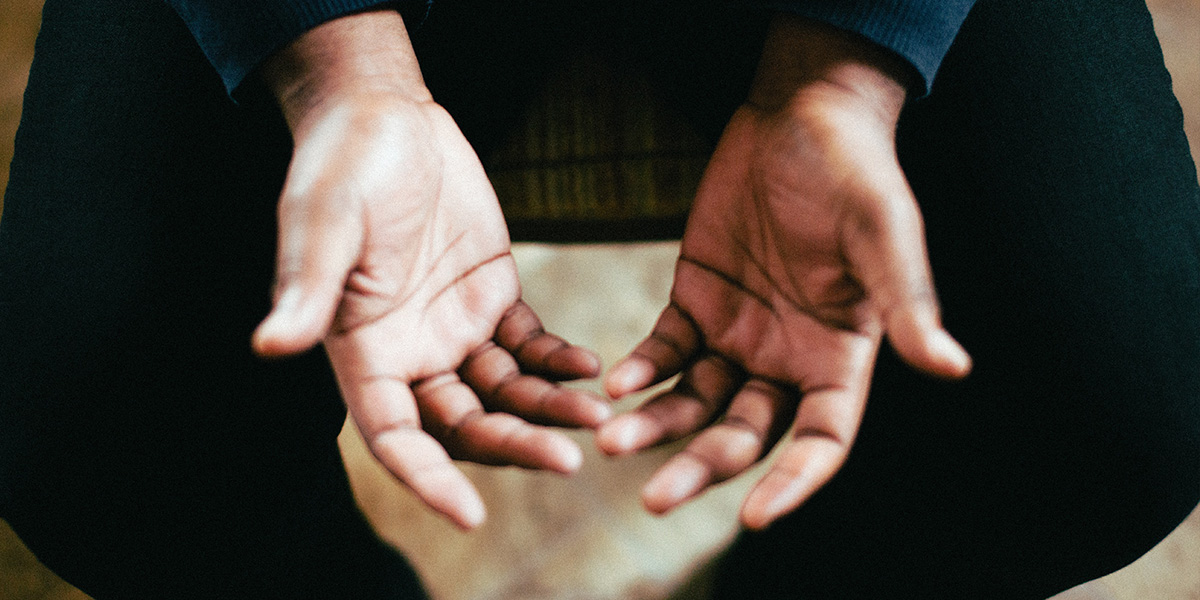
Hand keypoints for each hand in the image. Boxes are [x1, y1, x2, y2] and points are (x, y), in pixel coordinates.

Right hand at [251, 11, 608, 528]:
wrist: (387, 116)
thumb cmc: (342, 164)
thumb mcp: (324, 220)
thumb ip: (310, 287)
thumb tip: (271, 344)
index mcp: (362, 350)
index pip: (393, 436)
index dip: (427, 479)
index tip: (470, 515)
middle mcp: (410, 353)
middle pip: (463, 426)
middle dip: (513, 447)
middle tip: (568, 462)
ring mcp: (454, 328)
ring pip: (505, 393)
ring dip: (549, 409)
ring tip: (600, 416)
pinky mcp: (492, 296)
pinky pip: (530, 345)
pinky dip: (558, 361)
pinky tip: (591, 367)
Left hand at [597, 17, 970, 529]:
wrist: (802, 116)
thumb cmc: (856, 173)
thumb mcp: (884, 233)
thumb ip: (905, 303)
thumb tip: (952, 366)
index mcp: (841, 355)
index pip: (821, 439)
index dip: (793, 481)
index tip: (754, 516)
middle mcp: (788, 358)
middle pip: (744, 433)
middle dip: (701, 467)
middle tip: (653, 497)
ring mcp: (739, 334)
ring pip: (695, 401)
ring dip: (657, 424)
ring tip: (612, 440)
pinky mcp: (696, 301)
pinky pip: (666, 350)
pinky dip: (642, 369)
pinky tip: (616, 383)